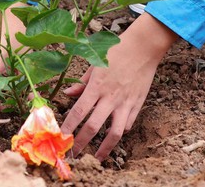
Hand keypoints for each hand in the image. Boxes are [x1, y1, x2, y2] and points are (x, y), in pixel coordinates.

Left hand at [61, 14, 176, 159]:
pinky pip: (127, 124)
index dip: (69, 127)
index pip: (79, 111)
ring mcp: (125, 103)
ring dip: (104, 148)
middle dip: (81, 143)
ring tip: (96, 157)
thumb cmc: (116, 52)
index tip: (61, 138)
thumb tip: (69, 94)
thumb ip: (81, 82)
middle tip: (73, 153)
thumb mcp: (94, 63)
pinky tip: (113, 138)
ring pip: (114, 133)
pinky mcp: (137, 105)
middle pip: (93, 126)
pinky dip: (119, 133)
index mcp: (96, 86)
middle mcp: (110, 97)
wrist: (143, 48)